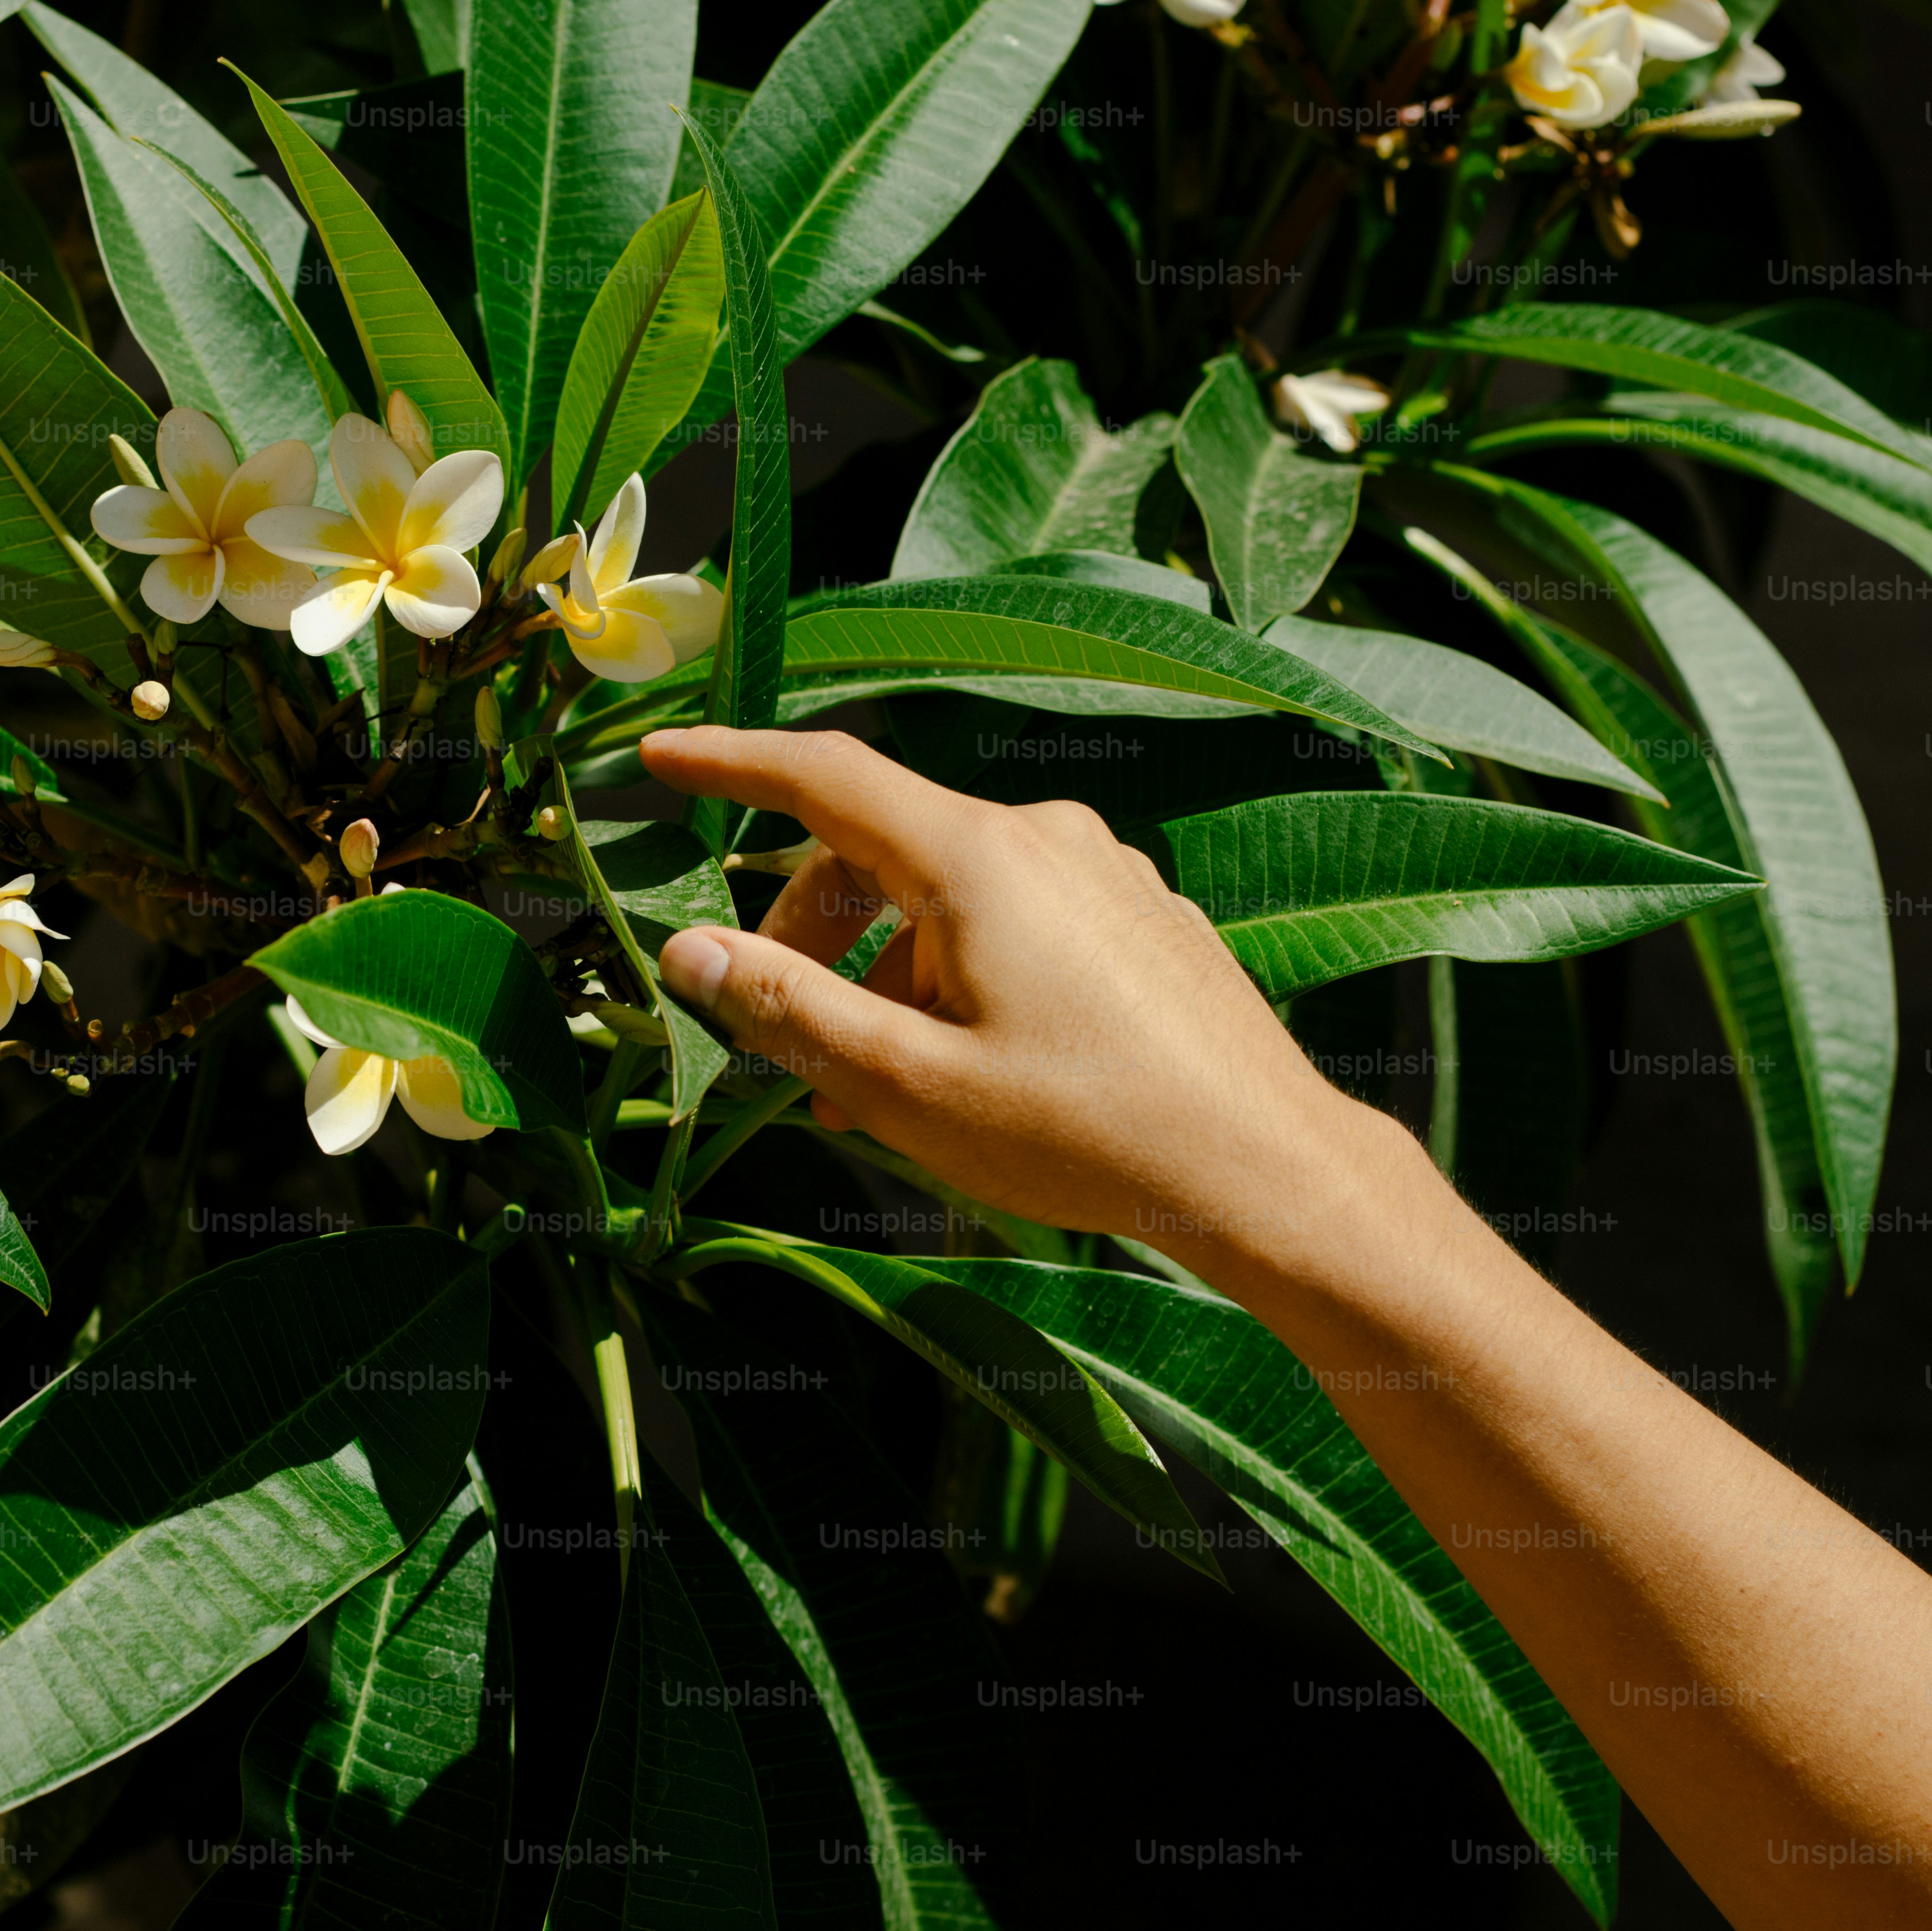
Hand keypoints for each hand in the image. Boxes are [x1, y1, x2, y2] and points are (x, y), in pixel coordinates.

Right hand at [643, 725, 1402, 1261]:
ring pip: (950, 901)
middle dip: (808, 938)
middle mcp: (1045, 838)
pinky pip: (1017, 926)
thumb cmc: (1086, 1134)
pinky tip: (961, 1075)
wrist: (1269, 1171)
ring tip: (865, 1095)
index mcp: (979, 858)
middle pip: (881, 851)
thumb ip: (788, 1010)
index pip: (823, 776)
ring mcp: (1105, 875)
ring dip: (885, 979)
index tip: (662, 759)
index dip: (732, 763)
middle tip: (773, 1043)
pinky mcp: (1144, 921)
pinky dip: (957, 979)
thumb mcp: (908, 1086)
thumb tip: (687, 951)